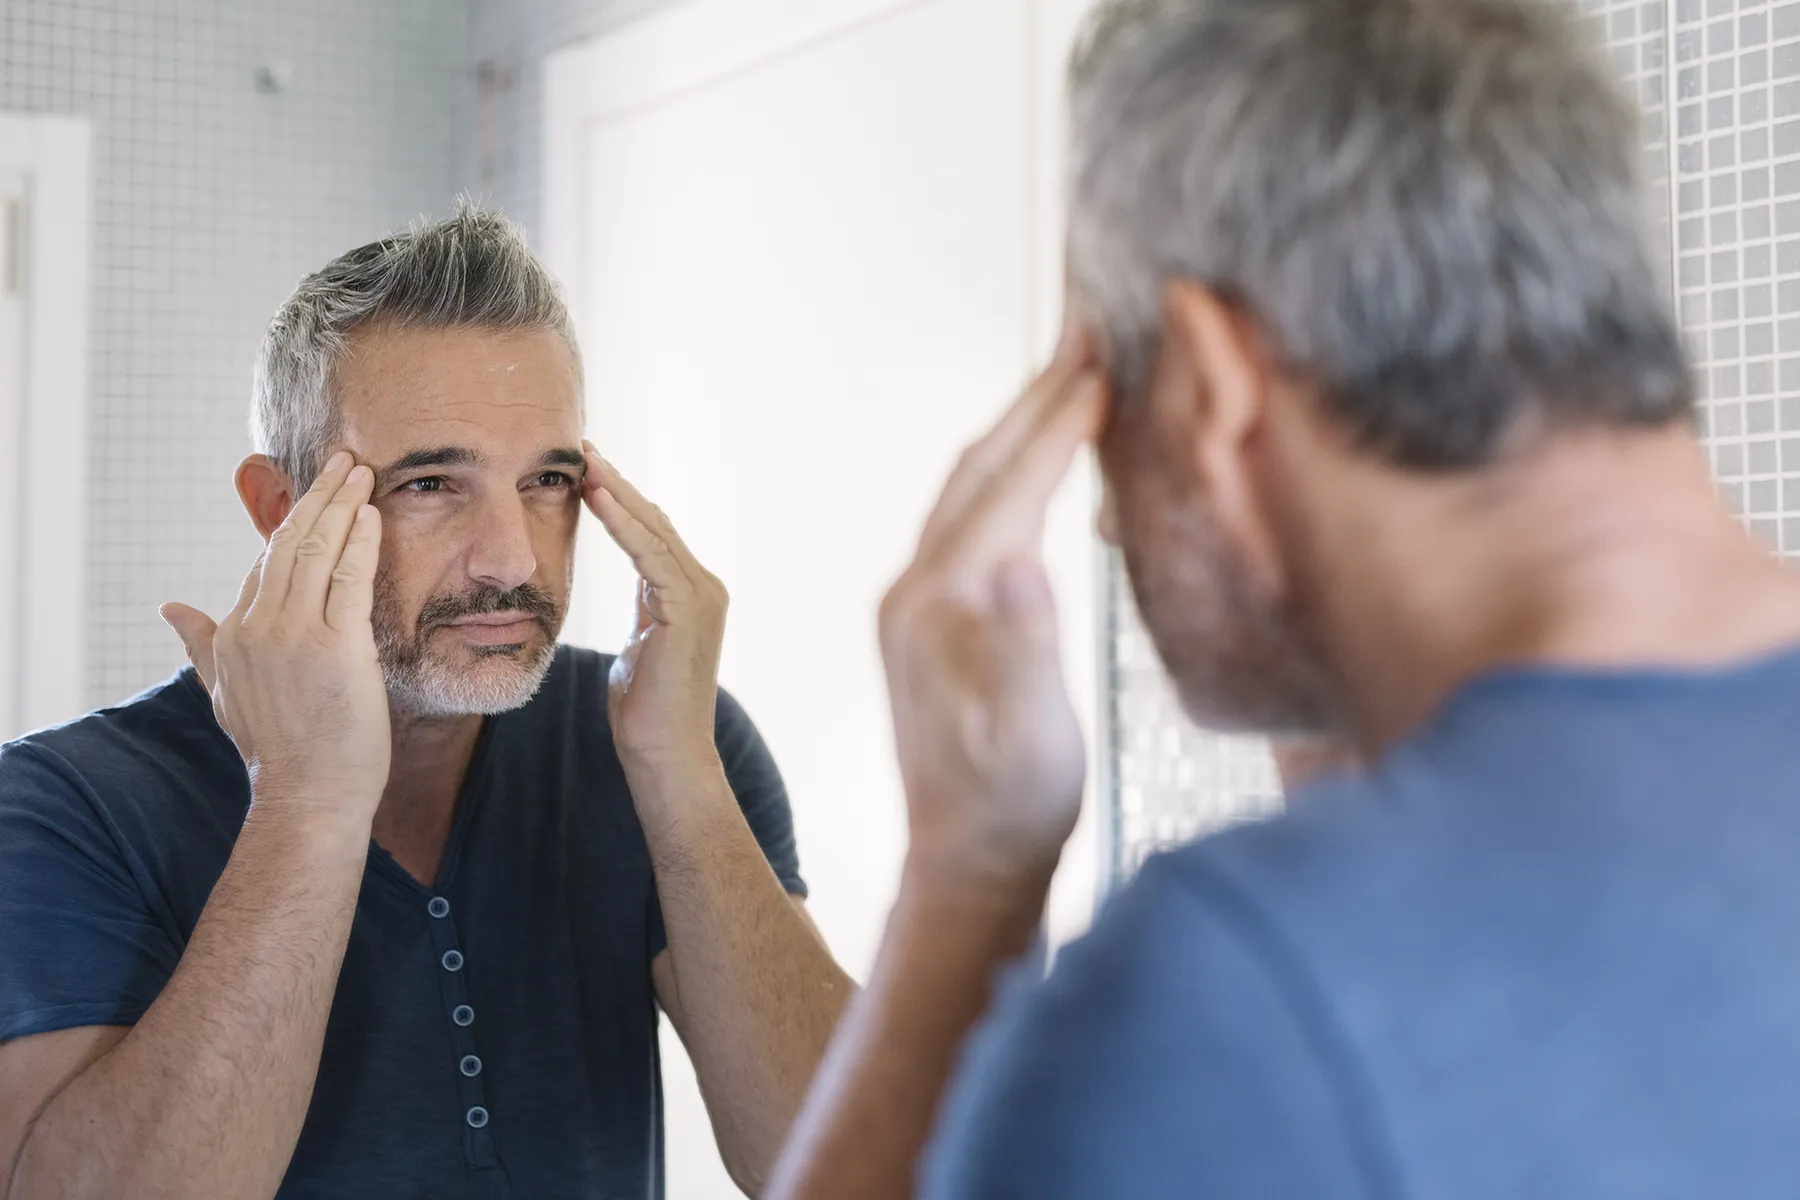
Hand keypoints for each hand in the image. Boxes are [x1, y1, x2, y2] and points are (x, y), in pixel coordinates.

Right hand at [161, 452, 390, 824]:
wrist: (309, 797)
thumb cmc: (279, 750)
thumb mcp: (226, 694)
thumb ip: (201, 647)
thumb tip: (170, 610)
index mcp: (233, 636)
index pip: (264, 564)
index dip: (292, 524)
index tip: (317, 494)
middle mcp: (258, 628)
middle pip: (288, 544)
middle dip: (317, 497)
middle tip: (342, 461)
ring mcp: (295, 635)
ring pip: (317, 551)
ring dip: (342, 505)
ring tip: (361, 473)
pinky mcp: (335, 646)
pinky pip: (349, 578)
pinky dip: (360, 541)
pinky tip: (373, 515)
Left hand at [583, 443, 728, 772]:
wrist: (665, 754)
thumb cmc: (646, 714)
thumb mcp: (641, 648)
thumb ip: (645, 614)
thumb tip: (637, 595)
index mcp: (692, 595)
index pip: (653, 534)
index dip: (620, 500)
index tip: (587, 469)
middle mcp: (705, 587)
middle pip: (655, 522)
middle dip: (616, 483)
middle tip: (582, 447)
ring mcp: (702, 596)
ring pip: (653, 530)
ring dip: (616, 493)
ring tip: (584, 461)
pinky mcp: (688, 609)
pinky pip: (650, 555)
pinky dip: (622, 525)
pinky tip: (595, 498)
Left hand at [879, 328, 1106, 884]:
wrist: (966, 866)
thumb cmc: (1011, 806)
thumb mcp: (1034, 734)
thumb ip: (1028, 646)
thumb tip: (1027, 560)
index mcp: (941, 601)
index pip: (1009, 485)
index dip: (1060, 420)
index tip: (1102, 355)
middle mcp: (916, 589)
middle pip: (979, 468)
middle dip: (1034, 397)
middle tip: (1085, 330)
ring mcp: (917, 605)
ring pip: (970, 490)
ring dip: (1018, 430)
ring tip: (1068, 382)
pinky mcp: (930, 625)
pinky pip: (970, 523)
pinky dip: (1009, 479)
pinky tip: (1037, 478)